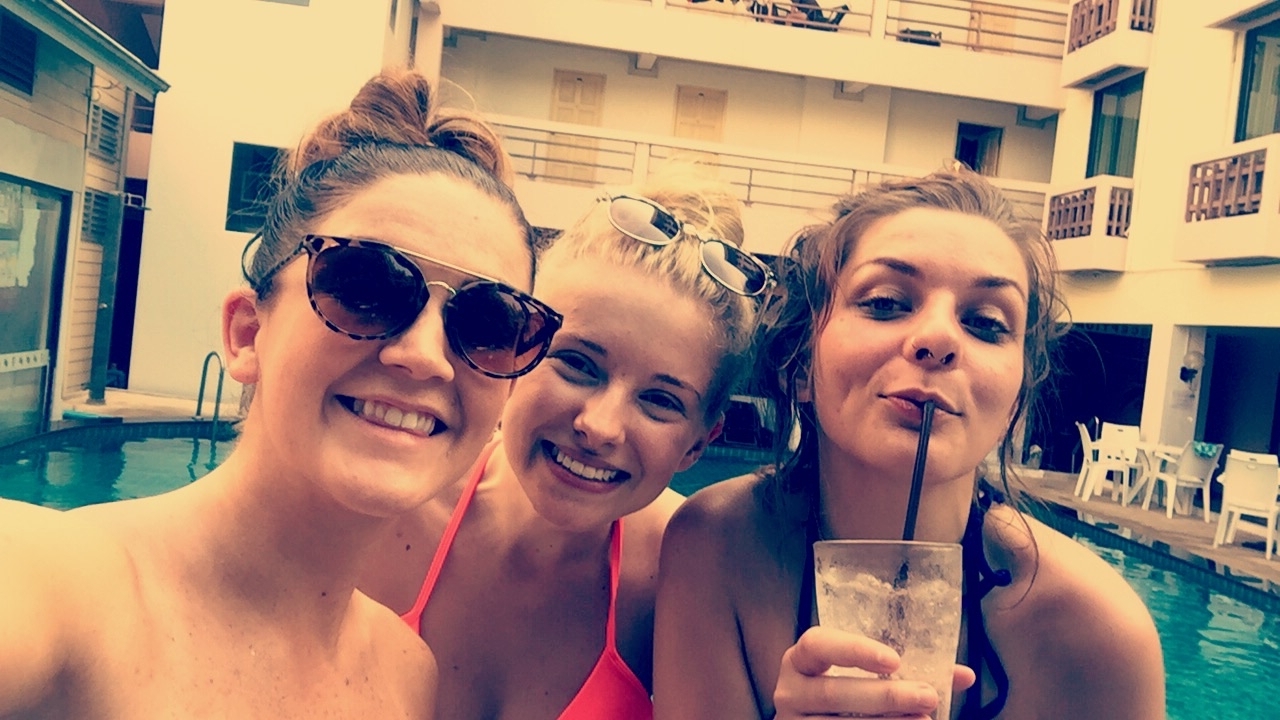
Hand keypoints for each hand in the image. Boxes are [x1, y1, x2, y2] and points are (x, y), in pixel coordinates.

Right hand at [773, 627, 974, 718]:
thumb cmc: (847, 692)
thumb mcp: (865, 675)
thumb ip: (907, 671)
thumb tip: (964, 675)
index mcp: (801, 661)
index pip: (818, 645)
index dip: (854, 651)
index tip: (895, 660)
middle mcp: (790, 692)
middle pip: (834, 693)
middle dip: (885, 695)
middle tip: (927, 696)